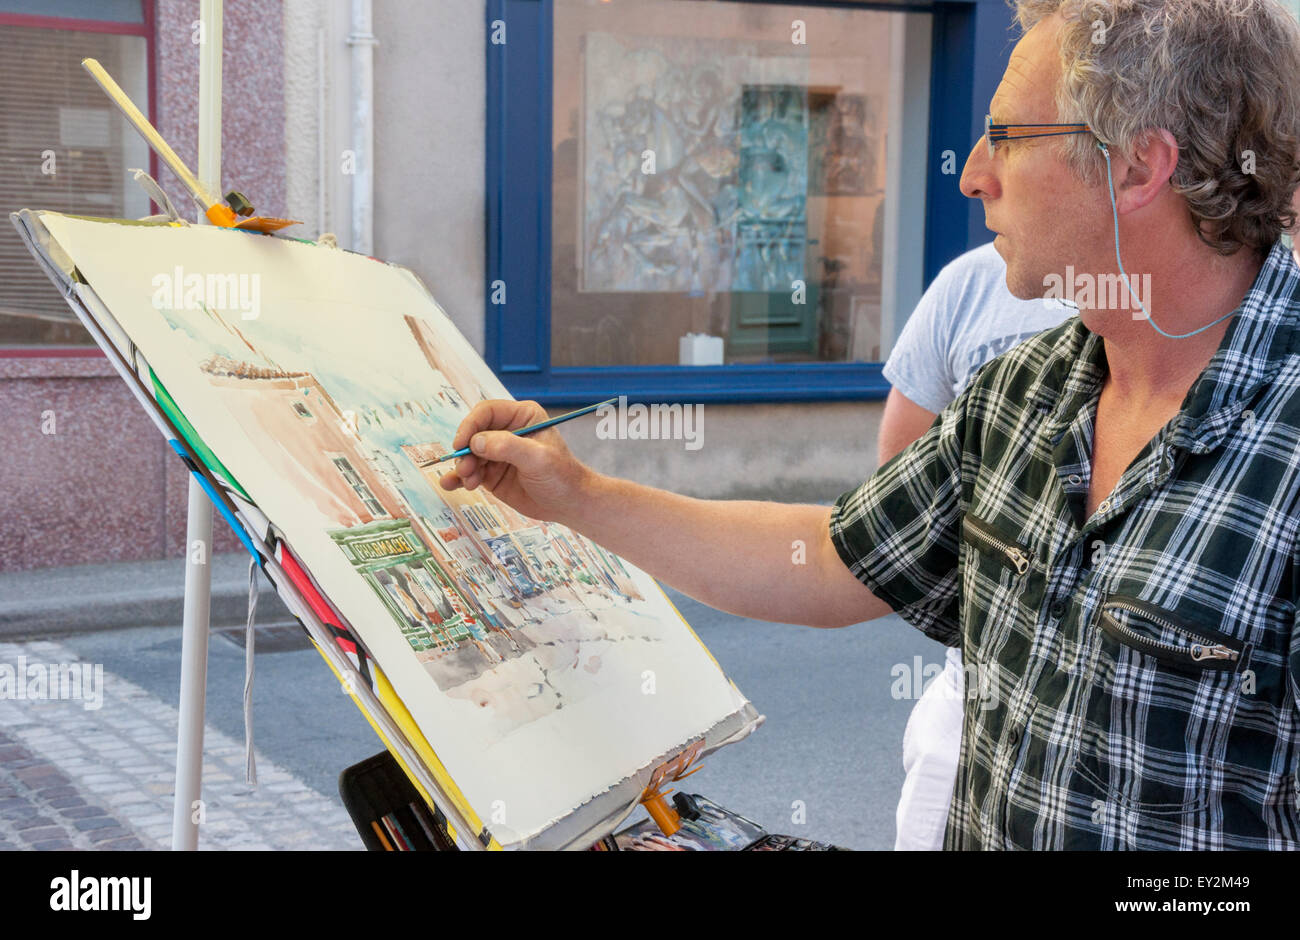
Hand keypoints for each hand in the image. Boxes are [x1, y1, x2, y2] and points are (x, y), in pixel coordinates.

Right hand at [438, 399, 593, 521]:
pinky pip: (470, 472)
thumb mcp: (538, 458)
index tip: (460, 444)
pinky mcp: (492, 473)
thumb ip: (508, 447)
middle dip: (465, 451)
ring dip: (463, 467)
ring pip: (469, 454)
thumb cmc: (561, 476)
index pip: (487, 412)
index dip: (470, 425)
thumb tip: (476, 442)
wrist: (569, 504)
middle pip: (474, 434)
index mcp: (522, 416)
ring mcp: (498, 453)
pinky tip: (450, 485)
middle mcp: (507, 431)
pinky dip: (458, 478)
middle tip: (465, 470)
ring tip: (468, 482)